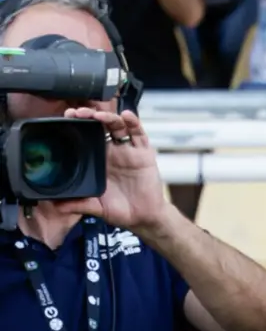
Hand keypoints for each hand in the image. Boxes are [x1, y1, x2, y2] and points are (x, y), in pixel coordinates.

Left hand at [61, 106, 168, 233]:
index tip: (67, 118)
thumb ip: (78, 205)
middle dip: (90, 116)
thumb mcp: (96, 207)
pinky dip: (134, 123)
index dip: (79, 125)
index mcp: (100, 161)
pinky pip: (139, 134)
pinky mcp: (144, 153)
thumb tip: (56, 206)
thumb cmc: (121, 211)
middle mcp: (113, 152)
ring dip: (109, 117)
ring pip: (118, 127)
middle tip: (78, 113)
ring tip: (99, 116)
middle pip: (101, 127)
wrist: (144, 217)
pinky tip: (126, 116)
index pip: (87, 137)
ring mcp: (129, 151)